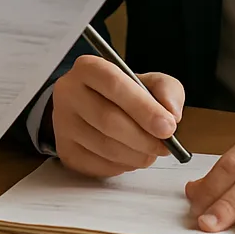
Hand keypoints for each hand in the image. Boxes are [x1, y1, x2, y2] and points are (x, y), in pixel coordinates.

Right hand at [51, 55, 184, 176]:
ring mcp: (63, 123)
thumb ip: (167, 90)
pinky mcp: (65, 150)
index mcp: (88, 67)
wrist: (92, 107)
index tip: (168, 126)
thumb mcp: (149, 82)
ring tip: (151, 152)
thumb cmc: (124, 94)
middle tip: (165, 146)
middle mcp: (69, 92)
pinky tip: (131, 156)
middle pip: (108, 119)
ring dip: (136, 155)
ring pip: (105, 146)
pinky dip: (123, 166)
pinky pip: (98, 165)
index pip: (114, 84)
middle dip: (144, 138)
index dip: (143, 107)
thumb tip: (171, 114)